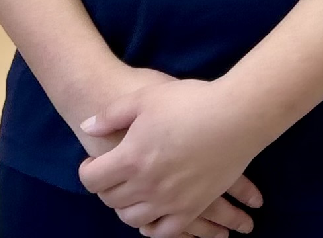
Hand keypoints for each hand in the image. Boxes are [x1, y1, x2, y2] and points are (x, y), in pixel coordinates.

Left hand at [78, 78, 264, 237]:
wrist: (235, 116)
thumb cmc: (188, 101)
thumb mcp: (145, 97)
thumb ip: (111, 115)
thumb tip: (87, 127)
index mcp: (131, 158)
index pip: (93, 180)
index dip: (87, 172)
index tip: (93, 164)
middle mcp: (147, 185)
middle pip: (112, 200)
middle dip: (105, 189)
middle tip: (111, 175)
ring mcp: (170, 201)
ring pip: (134, 219)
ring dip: (125, 208)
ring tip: (130, 192)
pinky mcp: (192, 208)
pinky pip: (165, 231)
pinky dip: (152, 228)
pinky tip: (151, 217)